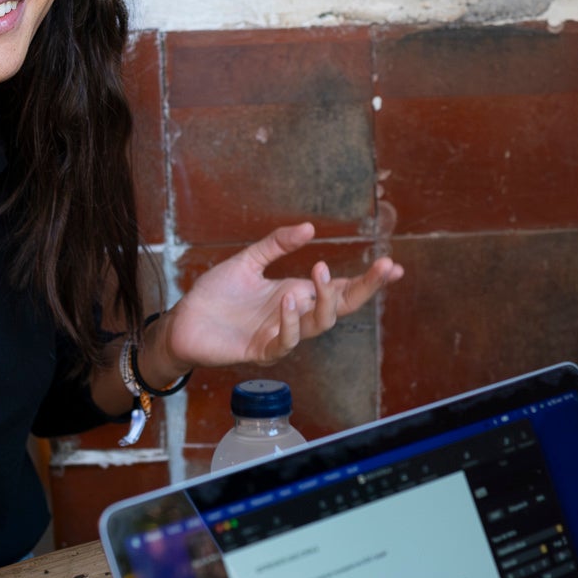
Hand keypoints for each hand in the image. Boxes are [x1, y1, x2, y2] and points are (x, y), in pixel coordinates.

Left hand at [160, 223, 403, 370]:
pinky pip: (283, 342)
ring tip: (318, 274)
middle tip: (382, 268)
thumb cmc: (216, 295)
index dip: (368, 280)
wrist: (184, 321)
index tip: (393, 266)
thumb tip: (310, 227)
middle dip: (365, 289)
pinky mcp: (259, 350)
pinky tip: (287, 302)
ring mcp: (280, 334)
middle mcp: (295, 315)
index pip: (341, 289)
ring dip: (323, 301)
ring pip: (318, 325)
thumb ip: (276, 244)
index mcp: (297, 294)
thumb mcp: (248, 261)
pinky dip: (289, 323)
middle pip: (341, 307)